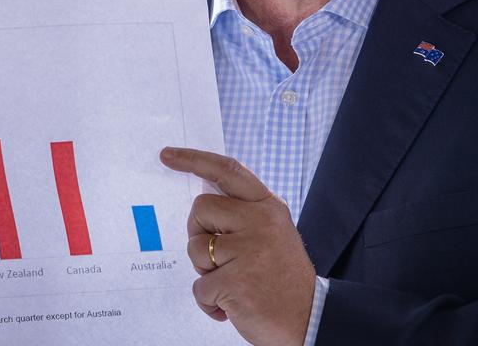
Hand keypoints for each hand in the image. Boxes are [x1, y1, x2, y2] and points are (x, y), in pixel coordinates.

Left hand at [160, 146, 315, 345]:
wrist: (310, 320)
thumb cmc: (283, 279)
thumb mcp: (273, 234)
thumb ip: (243, 215)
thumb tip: (203, 201)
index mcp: (269, 207)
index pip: (227, 171)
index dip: (193, 159)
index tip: (167, 155)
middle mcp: (261, 221)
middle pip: (200, 208)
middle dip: (198, 234)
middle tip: (217, 257)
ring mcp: (249, 250)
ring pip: (195, 248)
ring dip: (205, 271)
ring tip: (233, 282)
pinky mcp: (236, 281)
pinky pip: (199, 286)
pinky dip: (209, 301)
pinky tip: (232, 305)